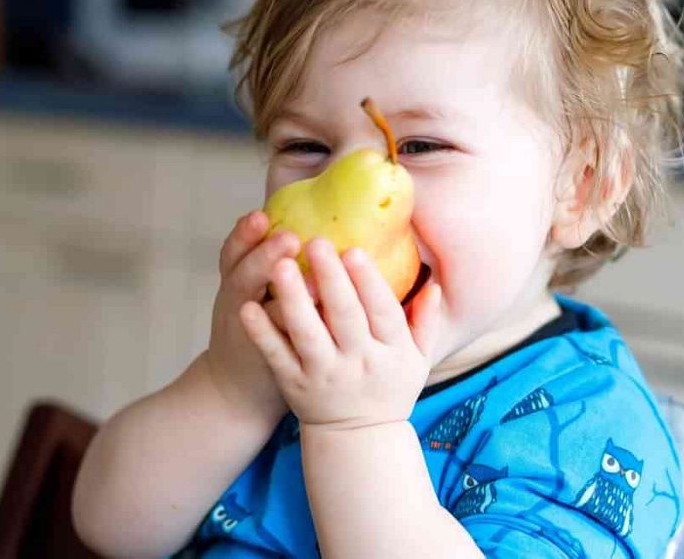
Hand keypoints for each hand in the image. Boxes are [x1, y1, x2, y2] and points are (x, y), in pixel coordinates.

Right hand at [205, 211, 299, 427]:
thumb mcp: (249, 289)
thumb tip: (303, 217)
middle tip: (289, 237)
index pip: (233, 252)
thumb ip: (268, 259)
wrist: (236, 389)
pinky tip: (320, 320)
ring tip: (310, 281)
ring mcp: (251, 335)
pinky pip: (281, 346)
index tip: (262, 214)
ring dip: (285, 296)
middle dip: (264, 256)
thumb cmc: (253, 327)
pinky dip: (295, 333)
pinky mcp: (271, 360)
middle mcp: (237, 304)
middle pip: (242, 275)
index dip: (244, 234)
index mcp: (235, 281)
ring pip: (261, 312)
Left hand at [238, 236, 444, 431]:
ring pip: (308, 334)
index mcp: (392, 352)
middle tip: (316, 242)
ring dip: (294, 299)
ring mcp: (324, 375)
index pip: (383, 312)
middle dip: (331, 279)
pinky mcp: (295, 385)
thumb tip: (434, 284)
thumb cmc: (389, 388)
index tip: (353, 250)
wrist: (358, 440)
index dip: (369, 281)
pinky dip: (263, 333)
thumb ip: (425, 322)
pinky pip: (278, 356)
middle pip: (345, 317)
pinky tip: (249, 308)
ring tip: (279, 266)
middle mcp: (359, 363)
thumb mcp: (418, 360)